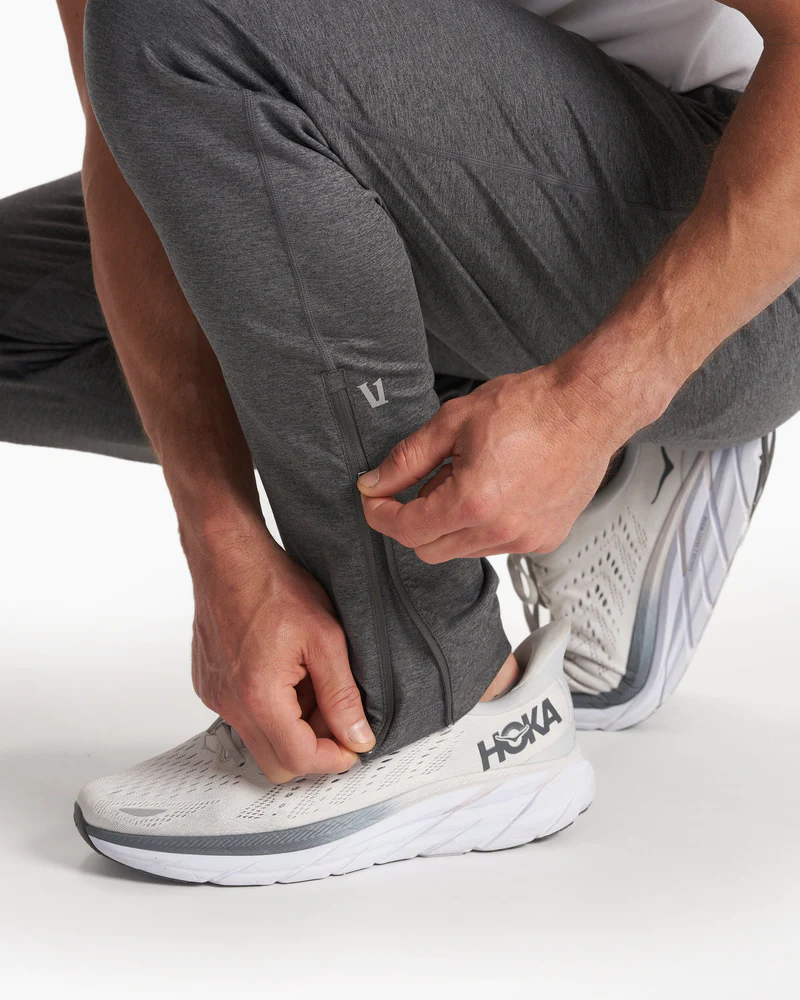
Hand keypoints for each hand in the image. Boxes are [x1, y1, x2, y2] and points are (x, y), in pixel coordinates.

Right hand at [187, 525, 374, 781]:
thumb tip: (357, 736)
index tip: (354, 744)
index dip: (334, 759)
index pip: (299, 760)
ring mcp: (215, 696)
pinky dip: (270, 709)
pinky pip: (243, 717)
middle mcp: (229, 704)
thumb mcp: (326, 637)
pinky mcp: (209, 686)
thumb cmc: (271, 585)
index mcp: (259, 696)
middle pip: (276, 764)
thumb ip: (342, 695)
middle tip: (337, 716)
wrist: (227, 556)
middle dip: (313, 749)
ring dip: (292, 727)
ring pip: (260, 740)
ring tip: (310, 681)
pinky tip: (286, 672)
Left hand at [357, 361, 633, 562]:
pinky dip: (482, 525)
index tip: (374, 498)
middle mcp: (500, 531)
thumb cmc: (532, 407)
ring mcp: (525, 540)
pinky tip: (495, 488)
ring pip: (461, 549)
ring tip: (469, 476)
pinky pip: (494, 545)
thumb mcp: (453, 421)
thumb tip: (374, 483)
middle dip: (414, 519)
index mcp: (472, 502)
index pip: (406, 529)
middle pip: (429, 549)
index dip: (380, 514)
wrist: (588, 407)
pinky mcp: (544, 540)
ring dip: (450, 522)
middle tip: (427, 478)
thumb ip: (406, 459)